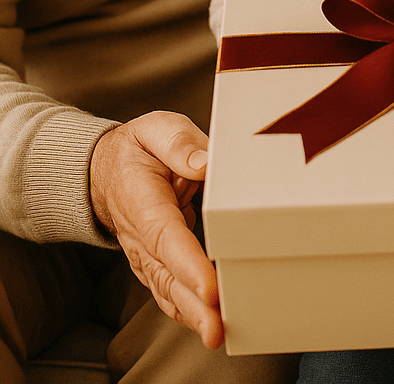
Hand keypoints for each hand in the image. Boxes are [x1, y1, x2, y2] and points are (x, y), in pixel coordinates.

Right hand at [90, 111, 221, 347]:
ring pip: (167, 290)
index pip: (166, 237)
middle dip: (193, 304)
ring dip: (192, 314)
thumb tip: (205, 163)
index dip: (187, 264)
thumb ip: (178, 143)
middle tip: (218, 327)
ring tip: (219, 333)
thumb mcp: (155, 129)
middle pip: (167, 275)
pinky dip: (187, 308)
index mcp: (143, 200)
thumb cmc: (139, 148)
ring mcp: (147, 253)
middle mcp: (142, 235)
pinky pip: (170, 289)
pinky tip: (210, 322)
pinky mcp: (158, 261)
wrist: (105, 169)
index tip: (210, 287)